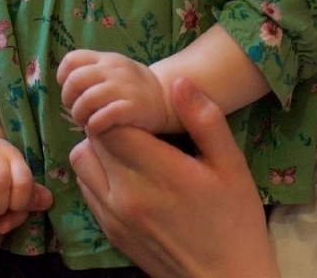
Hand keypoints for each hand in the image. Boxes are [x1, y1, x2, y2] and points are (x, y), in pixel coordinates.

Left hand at [58, 49, 169, 135]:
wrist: (163, 99)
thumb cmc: (130, 88)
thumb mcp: (113, 71)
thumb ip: (91, 73)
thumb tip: (65, 86)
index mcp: (106, 59)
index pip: (73, 59)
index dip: (63, 77)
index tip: (71, 91)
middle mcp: (114, 69)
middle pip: (75, 80)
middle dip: (69, 99)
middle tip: (76, 110)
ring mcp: (124, 87)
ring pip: (86, 99)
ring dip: (80, 115)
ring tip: (86, 122)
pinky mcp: (133, 108)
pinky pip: (103, 117)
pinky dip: (94, 125)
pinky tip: (98, 128)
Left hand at [69, 78, 277, 277]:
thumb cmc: (234, 220)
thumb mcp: (231, 165)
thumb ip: (205, 120)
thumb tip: (180, 82)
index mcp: (160, 173)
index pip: (113, 124)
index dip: (120, 108)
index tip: (139, 108)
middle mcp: (128, 194)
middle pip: (93, 140)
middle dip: (109, 125)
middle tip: (136, 124)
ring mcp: (114, 217)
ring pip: (82, 163)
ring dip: (98, 149)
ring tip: (128, 149)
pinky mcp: (109, 233)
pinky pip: (86, 189)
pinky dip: (97, 174)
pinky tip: (126, 175)